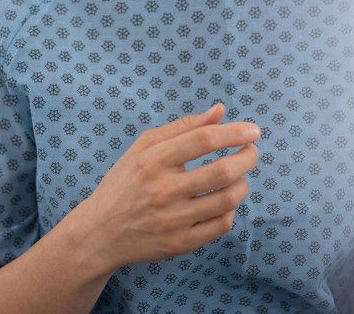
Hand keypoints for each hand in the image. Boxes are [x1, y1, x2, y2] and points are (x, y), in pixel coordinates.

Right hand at [65, 102, 259, 275]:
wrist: (101, 231)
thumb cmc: (125, 182)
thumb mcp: (143, 147)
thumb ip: (182, 127)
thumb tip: (220, 111)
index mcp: (152, 160)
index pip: (203, 140)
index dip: (234, 132)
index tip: (253, 131)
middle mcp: (163, 190)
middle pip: (222, 171)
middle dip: (247, 157)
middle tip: (252, 152)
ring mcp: (173, 219)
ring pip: (227, 200)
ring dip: (243, 184)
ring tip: (240, 177)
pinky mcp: (181, 243)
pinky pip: (221, 225)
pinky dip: (231, 210)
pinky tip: (225, 202)